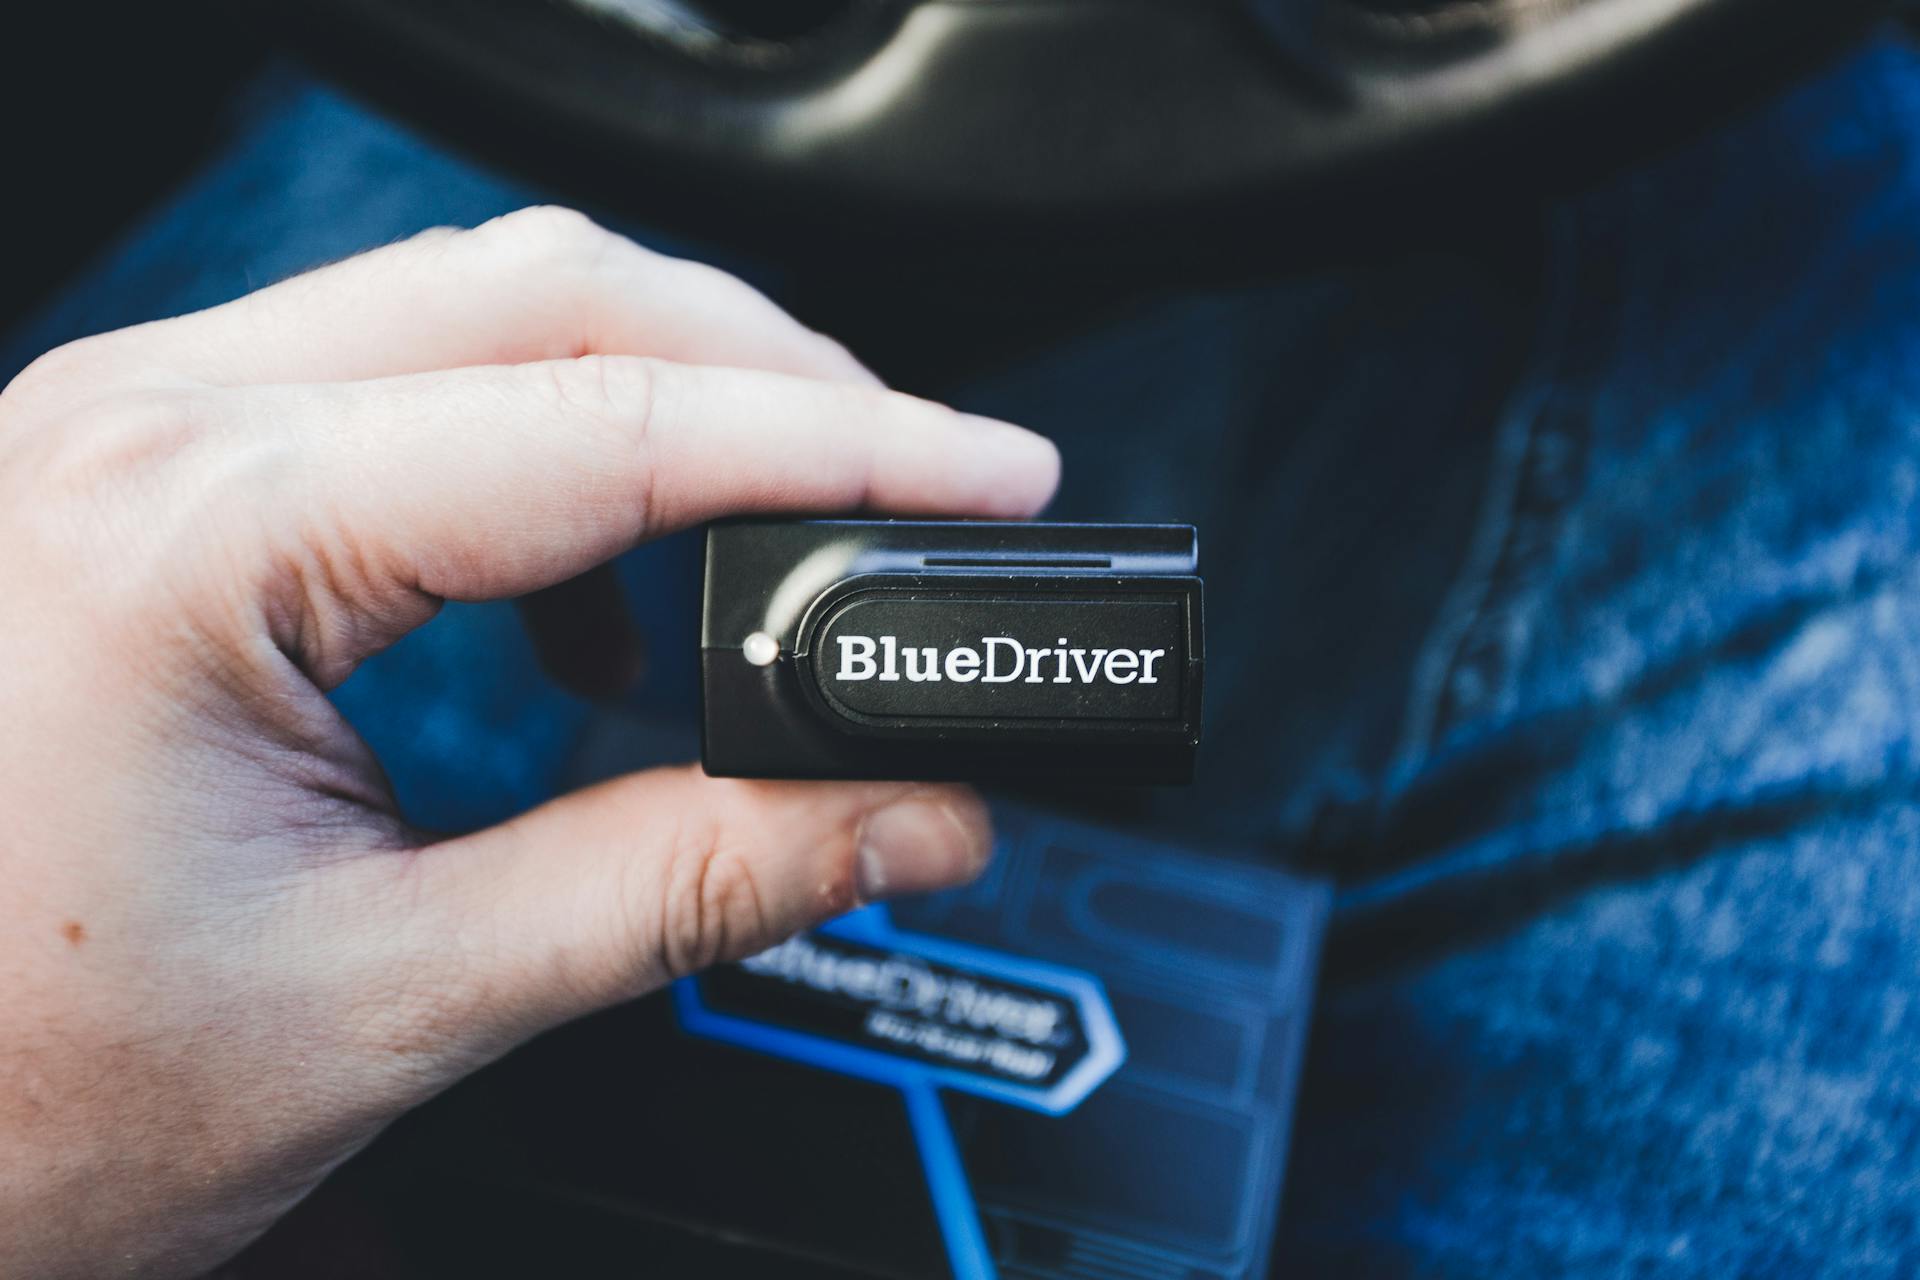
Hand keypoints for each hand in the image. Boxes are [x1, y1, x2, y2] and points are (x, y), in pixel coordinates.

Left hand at [0, 207, 1058, 1275]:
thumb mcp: (396, 993)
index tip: (995, 480)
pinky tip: (600, 583)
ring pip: (482, 304)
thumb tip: (902, 815)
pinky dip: (554, 440)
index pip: (615, 423)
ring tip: (793, 528)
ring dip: (670, 392)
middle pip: (560, 293)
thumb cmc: (4, 1088)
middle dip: (782, 381)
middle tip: (927, 487)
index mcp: (191, 533)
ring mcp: (131, 427)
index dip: (851, 446)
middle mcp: (142, 424)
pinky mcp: (147, 470)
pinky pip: (399, 375)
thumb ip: (686, 879)